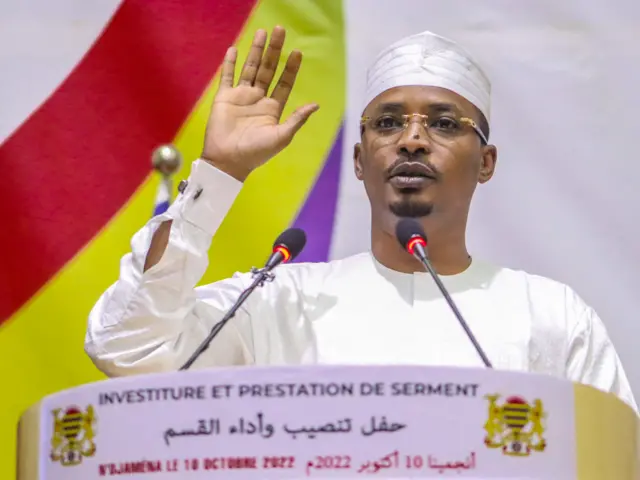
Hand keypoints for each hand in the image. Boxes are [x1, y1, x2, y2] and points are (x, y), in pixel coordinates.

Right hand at [202, 26, 318, 180]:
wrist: (229, 161)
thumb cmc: (256, 153)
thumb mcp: (281, 137)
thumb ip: (297, 119)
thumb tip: (316, 104)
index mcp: (273, 109)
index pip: (284, 83)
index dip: (290, 68)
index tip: (297, 52)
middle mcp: (258, 99)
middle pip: (268, 70)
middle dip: (274, 51)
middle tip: (280, 30)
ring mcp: (241, 97)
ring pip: (249, 69)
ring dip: (255, 51)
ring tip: (261, 33)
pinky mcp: (224, 98)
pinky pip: (227, 77)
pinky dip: (230, 64)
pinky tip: (234, 50)